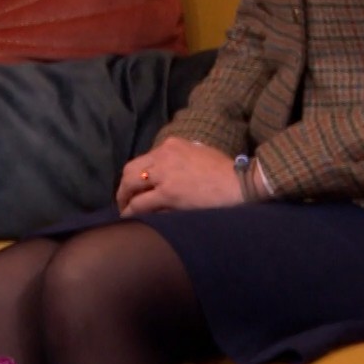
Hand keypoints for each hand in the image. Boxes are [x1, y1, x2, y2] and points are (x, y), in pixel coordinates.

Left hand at [117, 137, 243, 216]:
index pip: (144, 160)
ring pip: (131, 185)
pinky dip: (131, 211)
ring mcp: (164, 174)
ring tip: (125, 211)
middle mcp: (164, 155)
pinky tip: (129, 218)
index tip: (137, 187)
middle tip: (125, 200)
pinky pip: (140, 203)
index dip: (137, 175)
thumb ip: (180, 160)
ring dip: (124, 199)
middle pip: (131, 170)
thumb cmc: (225, 171)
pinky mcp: (168, 193)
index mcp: (172, 145)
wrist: (239, 183)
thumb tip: (166, 176)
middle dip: (125, 186)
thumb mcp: (199, 154)